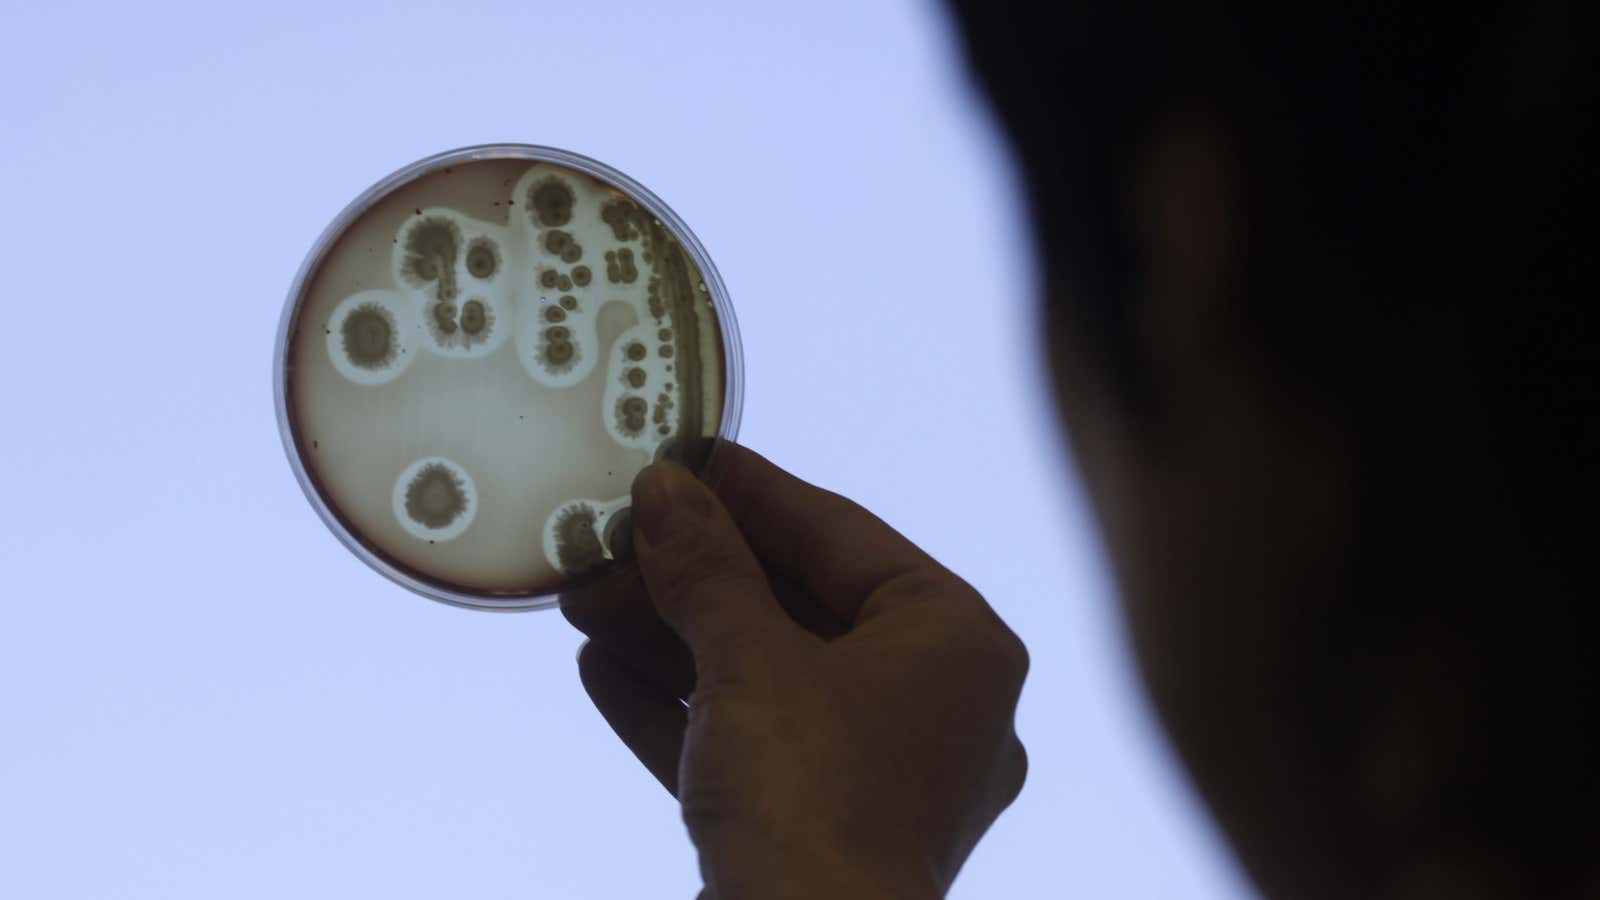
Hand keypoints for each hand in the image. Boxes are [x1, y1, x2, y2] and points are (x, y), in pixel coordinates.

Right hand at [561, 445, 1028, 899]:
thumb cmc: (811, 804)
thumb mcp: (748, 664)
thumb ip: (707, 568)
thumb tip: (666, 490)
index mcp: (957, 643)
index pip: (842, 535)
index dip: (752, 491)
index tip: (683, 456)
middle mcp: (938, 704)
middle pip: (798, 608)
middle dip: (691, 577)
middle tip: (608, 538)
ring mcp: (887, 773)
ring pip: (769, 679)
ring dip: (672, 639)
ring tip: (582, 599)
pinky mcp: (832, 828)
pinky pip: (756, 744)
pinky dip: (685, 709)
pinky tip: (602, 672)